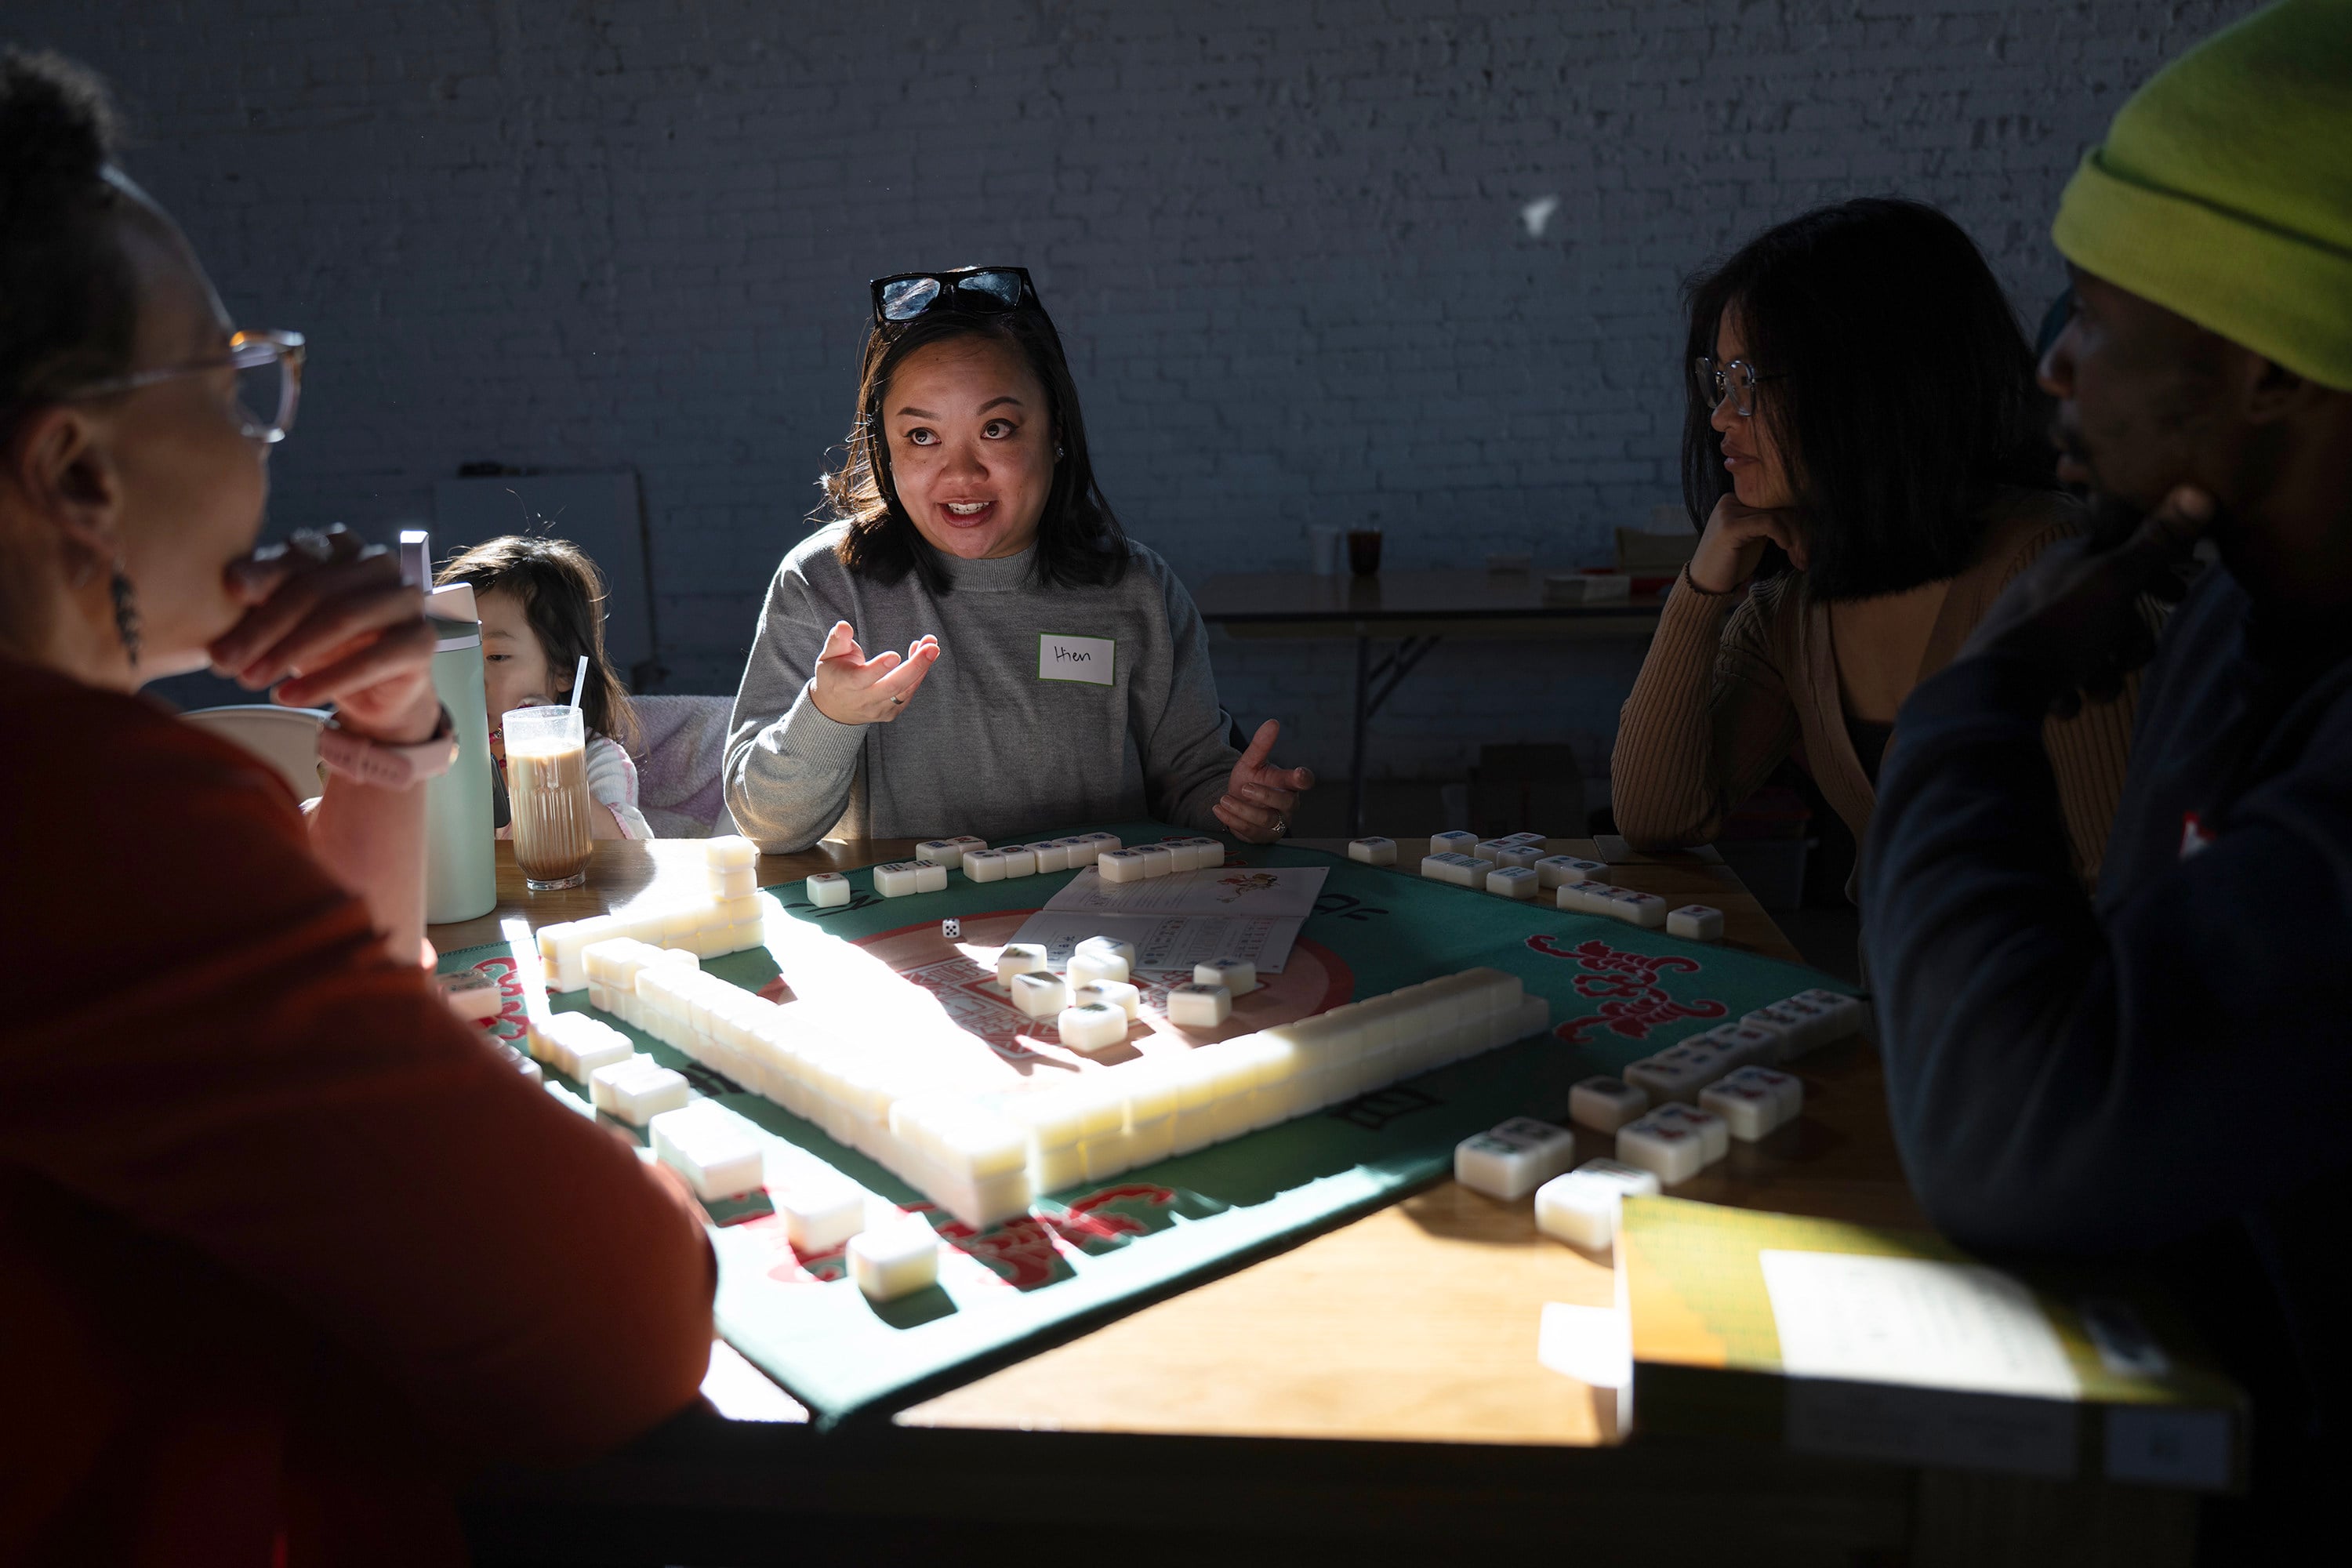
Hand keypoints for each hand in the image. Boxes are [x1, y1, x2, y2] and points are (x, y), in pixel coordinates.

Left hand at [209, 525, 437, 742]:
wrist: (371, 688)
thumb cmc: (319, 642)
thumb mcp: (282, 615)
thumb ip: (262, 592)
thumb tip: (233, 582)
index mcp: (344, 546)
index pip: (300, 555)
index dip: (263, 574)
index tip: (228, 594)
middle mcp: (381, 564)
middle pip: (318, 588)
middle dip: (266, 626)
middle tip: (225, 660)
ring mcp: (408, 600)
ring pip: (344, 617)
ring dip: (291, 652)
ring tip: (251, 680)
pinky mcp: (422, 640)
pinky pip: (372, 659)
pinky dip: (326, 681)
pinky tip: (289, 698)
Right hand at [808, 621, 940, 724]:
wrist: (834, 709)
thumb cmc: (833, 675)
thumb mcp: (829, 655)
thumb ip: (837, 640)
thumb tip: (844, 626)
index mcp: (845, 684)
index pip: (863, 678)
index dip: (879, 668)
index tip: (895, 655)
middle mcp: (863, 700)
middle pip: (893, 686)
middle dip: (915, 667)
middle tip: (931, 648)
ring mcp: (879, 709)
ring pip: (905, 691)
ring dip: (922, 667)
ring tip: (931, 645)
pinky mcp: (891, 712)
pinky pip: (908, 693)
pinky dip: (918, 674)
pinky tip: (922, 654)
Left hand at [1214, 719, 1314, 842]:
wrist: (1236, 804)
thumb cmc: (1250, 782)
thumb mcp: (1251, 763)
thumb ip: (1261, 745)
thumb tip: (1272, 722)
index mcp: (1289, 784)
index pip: (1304, 781)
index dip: (1303, 779)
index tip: (1298, 774)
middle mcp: (1288, 805)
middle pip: (1285, 802)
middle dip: (1265, 795)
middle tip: (1245, 787)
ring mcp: (1277, 823)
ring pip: (1266, 820)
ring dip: (1243, 809)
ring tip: (1224, 799)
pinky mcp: (1263, 836)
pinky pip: (1250, 831)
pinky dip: (1232, 820)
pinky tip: (1219, 809)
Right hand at [1688, 493, 1807, 593]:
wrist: (1705, 585)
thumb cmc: (1731, 564)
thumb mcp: (1755, 538)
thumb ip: (1771, 523)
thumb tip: (1806, 516)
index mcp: (1737, 500)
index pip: (1776, 501)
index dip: (1798, 522)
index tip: (1806, 546)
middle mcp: (1731, 500)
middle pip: (1780, 506)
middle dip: (1800, 532)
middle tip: (1806, 556)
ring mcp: (1728, 511)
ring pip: (1778, 514)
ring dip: (1796, 538)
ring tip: (1800, 558)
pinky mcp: (1729, 525)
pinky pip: (1768, 522)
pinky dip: (1783, 535)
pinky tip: (1785, 549)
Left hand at [1959, 485, 2213, 716]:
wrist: (1994, 684)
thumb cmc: (2062, 625)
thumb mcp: (2116, 579)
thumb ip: (2157, 542)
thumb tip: (2199, 491)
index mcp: (2067, 560)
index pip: (2122, 553)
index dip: (2155, 574)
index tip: (2177, 597)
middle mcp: (2048, 590)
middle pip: (2112, 612)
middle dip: (2130, 643)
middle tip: (2129, 659)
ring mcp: (2033, 630)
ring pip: (2091, 652)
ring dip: (2103, 676)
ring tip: (2095, 688)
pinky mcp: (2020, 669)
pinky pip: (2062, 682)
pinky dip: (2070, 694)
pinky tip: (2066, 701)